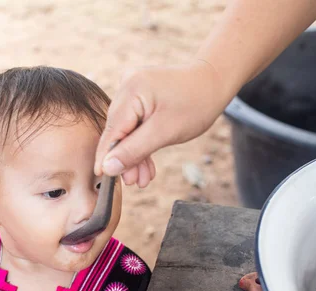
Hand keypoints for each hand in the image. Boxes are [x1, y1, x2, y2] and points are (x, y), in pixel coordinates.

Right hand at [95, 60, 229, 186]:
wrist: (214, 83)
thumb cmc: (196, 104)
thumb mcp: (164, 132)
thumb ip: (133, 150)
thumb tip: (108, 168)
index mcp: (131, 89)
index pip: (111, 130)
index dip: (105, 156)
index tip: (101, 178)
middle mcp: (127, 86)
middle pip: (118, 131)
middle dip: (126, 158)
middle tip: (134, 182)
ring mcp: (133, 90)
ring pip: (126, 130)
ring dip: (134, 154)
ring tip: (143, 178)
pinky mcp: (140, 96)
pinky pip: (134, 123)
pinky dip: (141, 142)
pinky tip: (146, 164)